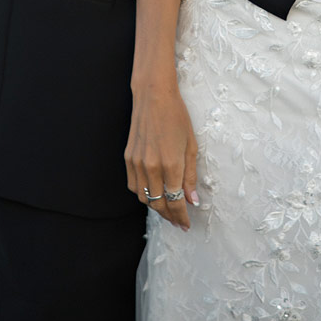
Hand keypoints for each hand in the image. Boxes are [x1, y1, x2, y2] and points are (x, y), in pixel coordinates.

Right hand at [125, 85, 198, 230]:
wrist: (153, 95)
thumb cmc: (177, 116)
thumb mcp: (191, 144)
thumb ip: (190, 175)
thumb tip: (192, 200)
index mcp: (171, 164)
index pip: (175, 201)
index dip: (182, 217)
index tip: (187, 225)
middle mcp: (152, 166)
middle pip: (159, 204)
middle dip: (170, 216)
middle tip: (179, 221)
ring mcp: (137, 163)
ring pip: (144, 198)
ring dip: (156, 207)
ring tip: (167, 208)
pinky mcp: (128, 158)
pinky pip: (134, 186)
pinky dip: (143, 194)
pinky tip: (153, 192)